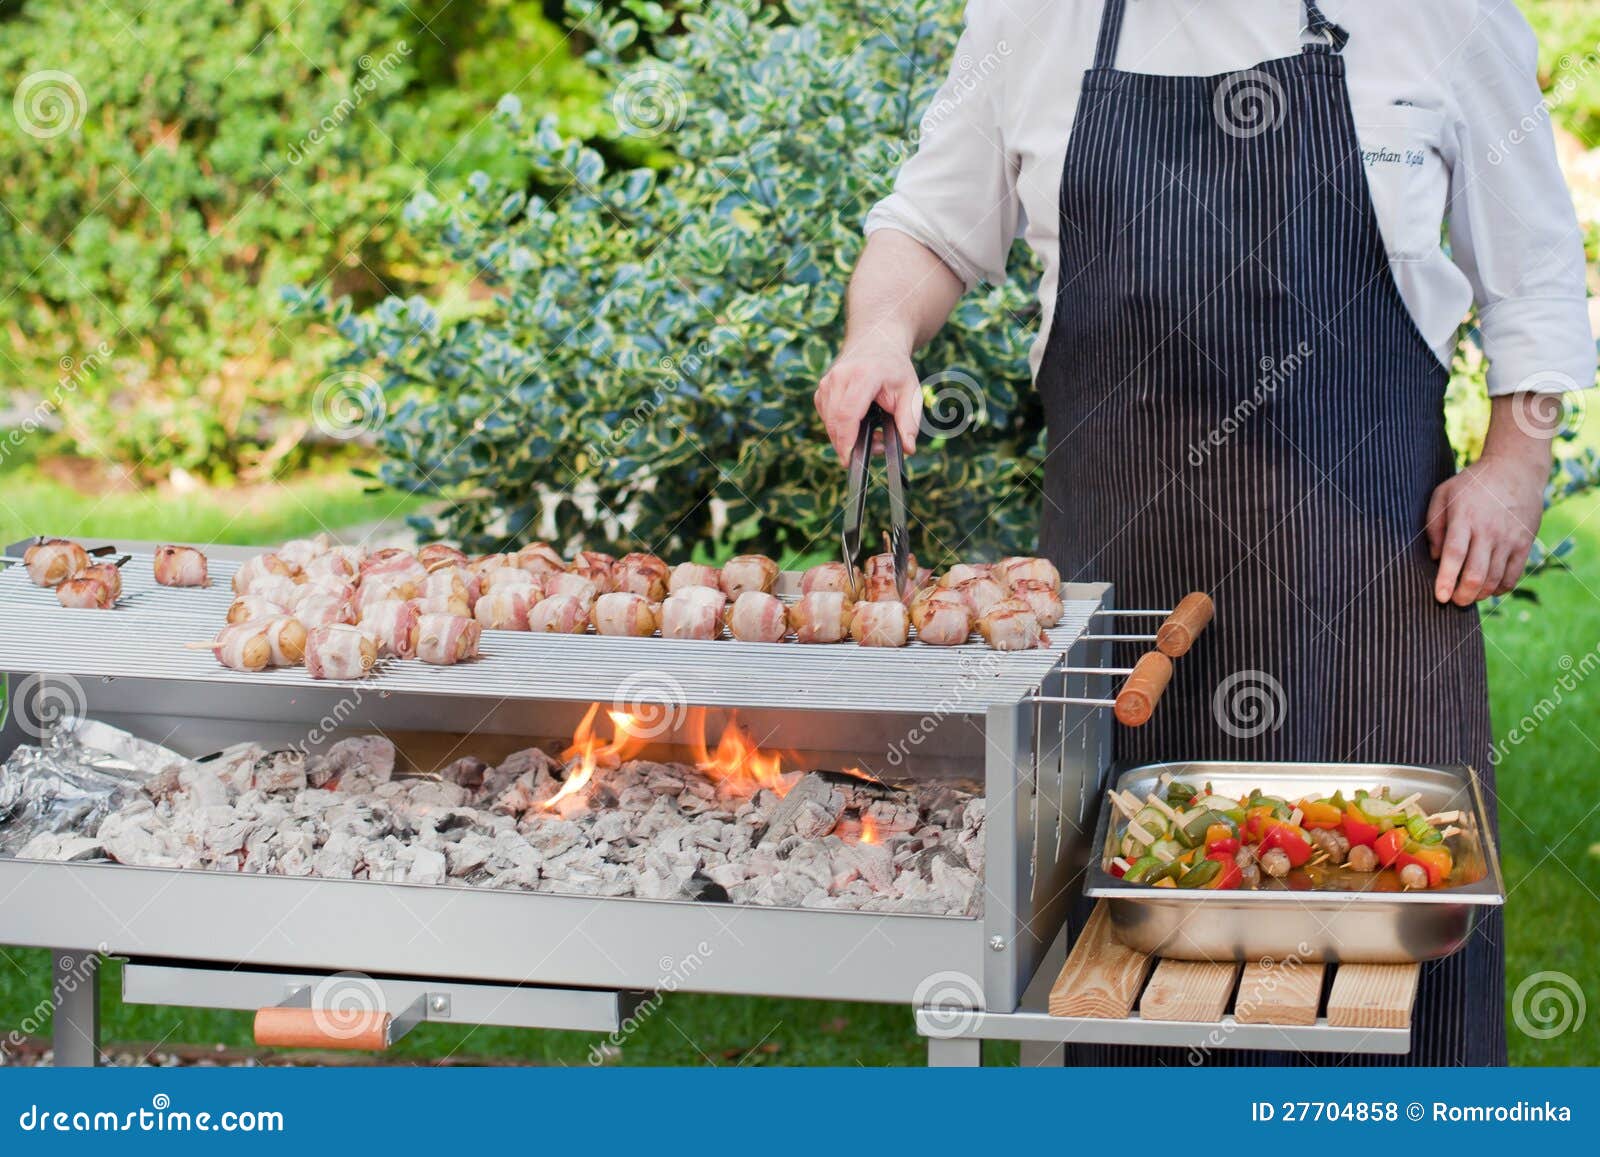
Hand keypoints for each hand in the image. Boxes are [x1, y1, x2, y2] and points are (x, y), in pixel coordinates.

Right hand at [813, 338, 922, 461]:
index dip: (846, 440)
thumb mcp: (910, 392)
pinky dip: (840, 429)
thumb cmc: (894, 369)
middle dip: (850, 444)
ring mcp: (827, 383)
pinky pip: (826, 419)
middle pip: (835, 422)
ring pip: (828, 423)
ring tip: (872, 433)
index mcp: (863, 375)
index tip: (850, 459)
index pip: (848, 413)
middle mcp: (840, 377)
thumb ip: (909, 421)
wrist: (876, 341)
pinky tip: (858, 424)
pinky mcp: (821, 390)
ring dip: (846, 438)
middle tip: (875, 448)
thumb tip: (908, 448)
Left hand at [1425, 452, 1547, 604]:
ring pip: (1495, 579)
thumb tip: (1434, 558)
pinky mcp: (1525, 543)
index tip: (1440, 597)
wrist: (1515, 469)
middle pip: (1475, 573)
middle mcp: (1488, 530)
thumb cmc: (1472, 484)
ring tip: (1468, 596)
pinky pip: (1513, 575)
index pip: (1454, 554)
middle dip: (1463, 595)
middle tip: (1454, 601)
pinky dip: (1500, 589)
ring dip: (1480, 594)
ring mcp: (1509, 538)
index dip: (1446, 579)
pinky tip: (1489, 589)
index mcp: (1464, 517)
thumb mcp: (1443, 494)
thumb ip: (1433, 525)